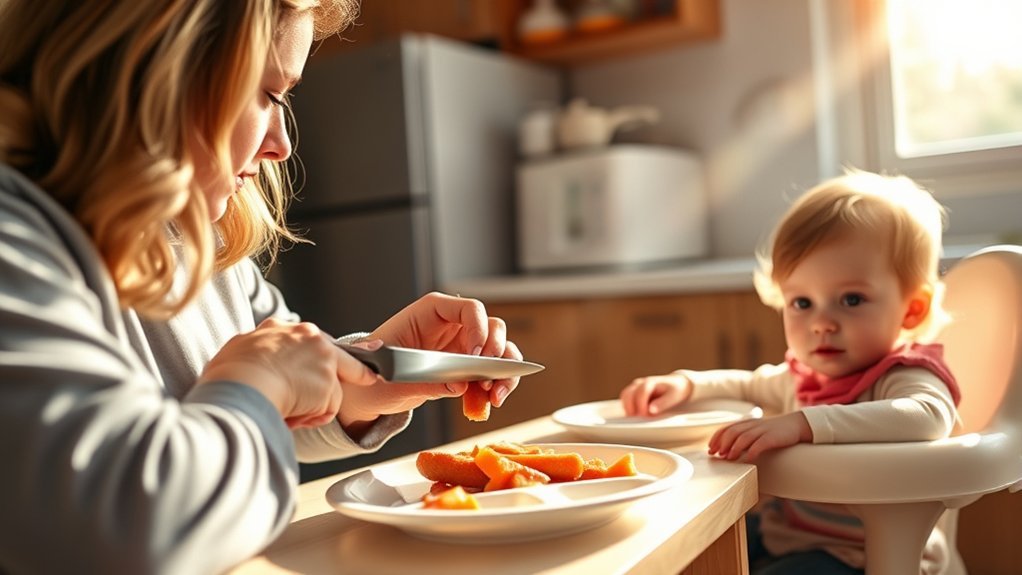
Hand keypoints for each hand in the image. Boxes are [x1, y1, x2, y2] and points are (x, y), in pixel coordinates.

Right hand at [199, 318, 376, 428]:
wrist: (240, 385)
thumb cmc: (228, 374)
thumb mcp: (236, 352)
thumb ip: (252, 351)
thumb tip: (247, 358)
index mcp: (281, 328)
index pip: (310, 339)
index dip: (319, 355)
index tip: (332, 360)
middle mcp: (308, 336)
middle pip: (340, 356)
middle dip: (356, 370)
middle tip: (370, 377)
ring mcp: (323, 358)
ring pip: (329, 389)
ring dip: (312, 406)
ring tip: (285, 411)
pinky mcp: (329, 382)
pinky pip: (327, 409)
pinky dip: (312, 418)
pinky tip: (292, 417)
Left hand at [339, 292, 522, 430]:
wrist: (367, 392)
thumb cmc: (372, 373)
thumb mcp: (392, 379)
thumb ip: (425, 382)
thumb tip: (460, 386)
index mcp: (430, 313)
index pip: (468, 308)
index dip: (477, 328)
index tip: (473, 356)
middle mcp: (452, 326)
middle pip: (492, 327)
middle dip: (497, 351)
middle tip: (488, 376)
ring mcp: (461, 347)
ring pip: (500, 350)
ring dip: (505, 372)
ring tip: (496, 394)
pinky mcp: (465, 370)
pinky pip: (493, 374)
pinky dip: (498, 386)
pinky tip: (492, 402)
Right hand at [619, 373, 691, 415]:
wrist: (677, 384)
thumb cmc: (676, 390)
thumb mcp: (674, 396)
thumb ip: (662, 403)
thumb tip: (651, 410)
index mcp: (650, 382)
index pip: (641, 393)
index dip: (641, 405)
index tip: (645, 415)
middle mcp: (640, 383)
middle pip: (627, 394)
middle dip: (631, 408)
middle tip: (639, 419)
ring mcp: (635, 387)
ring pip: (624, 396)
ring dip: (628, 408)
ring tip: (637, 419)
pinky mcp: (633, 393)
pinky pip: (625, 400)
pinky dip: (628, 408)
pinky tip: (637, 416)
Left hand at [707, 412, 812, 460]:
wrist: (795, 425)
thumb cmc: (773, 432)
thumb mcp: (756, 432)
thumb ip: (743, 439)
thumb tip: (727, 453)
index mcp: (746, 423)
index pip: (726, 428)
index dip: (716, 438)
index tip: (710, 449)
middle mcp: (752, 425)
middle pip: (732, 432)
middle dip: (722, 444)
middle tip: (718, 455)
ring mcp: (762, 430)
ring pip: (744, 437)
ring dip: (734, 448)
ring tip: (729, 458)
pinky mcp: (773, 437)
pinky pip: (760, 444)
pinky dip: (752, 451)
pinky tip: (748, 459)